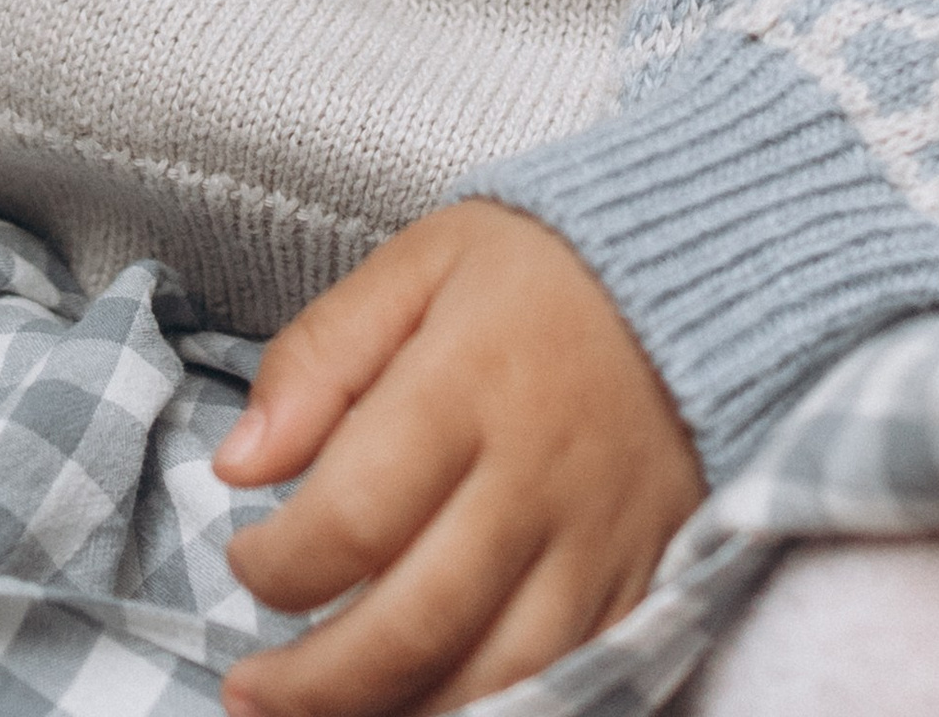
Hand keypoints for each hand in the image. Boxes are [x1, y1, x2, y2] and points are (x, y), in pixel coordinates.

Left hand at [214, 202, 703, 716]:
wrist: (701, 279)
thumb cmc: (539, 271)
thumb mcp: (419, 265)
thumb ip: (321, 355)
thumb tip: (237, 462)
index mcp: (469, 383)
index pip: (355, 514)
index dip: (279, 565)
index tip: (246, 559)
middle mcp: (537, 476)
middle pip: (417, 623)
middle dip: (316, 685)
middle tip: (252, 693)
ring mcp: (598, 543)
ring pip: (495, 679)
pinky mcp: (646, 583)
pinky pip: (571, 682)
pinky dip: (498, 711)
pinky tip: (432, 711)